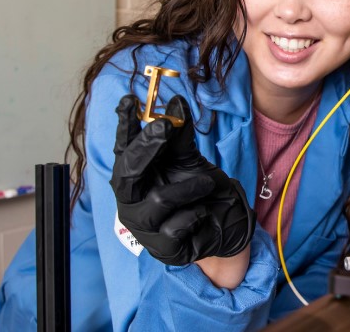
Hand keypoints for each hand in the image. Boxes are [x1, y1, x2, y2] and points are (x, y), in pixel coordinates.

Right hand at [110, 94, 254, 265]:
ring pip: (158, 200)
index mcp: (134, 175)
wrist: (226, 225)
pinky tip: (202, 212)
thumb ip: (180, 135)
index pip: (122, 148)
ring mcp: (144, 227)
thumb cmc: (201, 191)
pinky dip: (194, 214)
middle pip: (127, 173)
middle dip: (146, 147)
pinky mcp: (162, 248)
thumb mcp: (191, 159)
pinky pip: (175, 227)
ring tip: (207, 182)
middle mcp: (132, 199)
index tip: (129, 101)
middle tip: (165, 125)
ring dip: (188, 188)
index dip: (124, 125)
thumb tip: (176, 102)